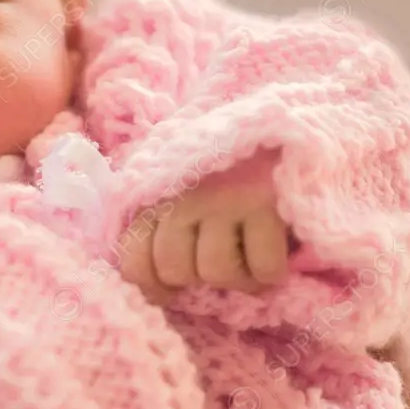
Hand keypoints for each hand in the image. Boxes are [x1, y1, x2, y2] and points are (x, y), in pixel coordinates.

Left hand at [118, 149, 290, 302]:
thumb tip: (152, 281)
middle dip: (197, 278)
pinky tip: (274, 255)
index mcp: (157, 193)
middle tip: (219, 261)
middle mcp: (184, 196)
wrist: (275, 120)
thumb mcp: (176, 181)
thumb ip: (158, 220)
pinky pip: (263, 267)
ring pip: (216, 272)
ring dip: (237, 278)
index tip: (173, 288)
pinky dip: (269, 274)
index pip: (134, 261)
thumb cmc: (221, 160)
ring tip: (247, 259)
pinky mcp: (267, 203)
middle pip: (175, 270)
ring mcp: (225, 198)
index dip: (152, 286)